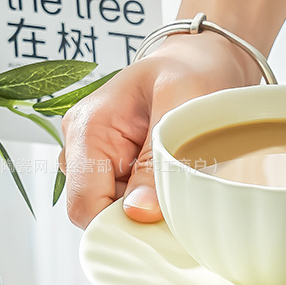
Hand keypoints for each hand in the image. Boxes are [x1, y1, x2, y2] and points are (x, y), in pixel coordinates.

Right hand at [59, 32, 260, 228]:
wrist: (203, 60)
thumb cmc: (191, 72)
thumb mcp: (179, 109)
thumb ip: (156, 164)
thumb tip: (138, 213)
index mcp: (88, 129)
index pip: (84, 205)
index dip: (118, 223)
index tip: (158, 222)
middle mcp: (82, 147)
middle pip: (96, 213)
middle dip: (135, 216)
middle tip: (176, 195)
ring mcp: (96, 160)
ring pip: (113, 212)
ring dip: (147, 208)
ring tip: (176, 176)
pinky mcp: (114, 169)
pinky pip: (127, 204)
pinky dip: (151, 202)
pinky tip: (171, 179)